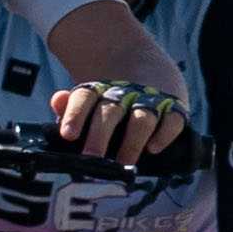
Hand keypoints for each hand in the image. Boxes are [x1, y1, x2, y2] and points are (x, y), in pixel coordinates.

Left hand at [53, 79, 189, 162]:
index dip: (75, 115)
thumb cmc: (112, 101)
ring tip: (124, 163)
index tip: (68, 136)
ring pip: (142, 119)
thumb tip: (57, 100)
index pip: (84, 98)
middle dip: (100, 135)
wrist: (150, 68)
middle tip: (92, 158)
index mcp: (99, 91)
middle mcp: (124, 94)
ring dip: (132, 141)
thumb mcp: (91, 101)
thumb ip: (72, 107)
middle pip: (110, 112)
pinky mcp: (175, 109)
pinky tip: (154, 148)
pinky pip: (172, 121)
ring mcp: (151, 100)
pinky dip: (164, 135)